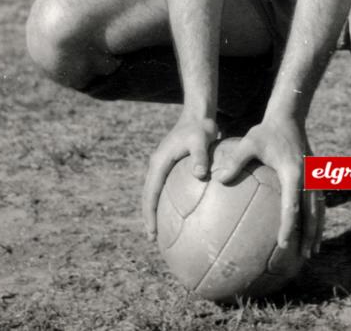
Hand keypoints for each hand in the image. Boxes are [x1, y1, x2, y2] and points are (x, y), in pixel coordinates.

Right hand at [142, 110, 217, 241]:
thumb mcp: (202, 139)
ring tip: (162, 230)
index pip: (151, 193)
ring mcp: (163, 164)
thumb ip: (200, 156)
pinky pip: (166, 187)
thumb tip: (200, 175)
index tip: (152, 232)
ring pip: (155, 192)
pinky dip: (167, 201)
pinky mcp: (171, 165)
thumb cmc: (201, 126)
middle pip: (149, 195)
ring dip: (156, 210)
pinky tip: (179, 213)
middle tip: (153, 238)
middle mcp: (157, 164)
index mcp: (160, 162)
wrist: (198, 113)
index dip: (149, 214)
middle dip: (149, 217)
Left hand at [213, 117, 324, 259]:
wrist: (289, 115)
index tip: (283, 244)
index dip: (289, 226)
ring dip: (317, 229)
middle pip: (312, 212)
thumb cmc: (266, 130)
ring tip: (313, 249)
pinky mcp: (314, 174)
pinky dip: (317, 216)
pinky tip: (312, 227)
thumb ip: (235, 161)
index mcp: (292, 173)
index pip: (292, 205)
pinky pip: (318, 200)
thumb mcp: (249, 142)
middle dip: (309, 235)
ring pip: (319, 208)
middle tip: (304, 256)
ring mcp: (313, 175)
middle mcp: (307, 176)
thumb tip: (217, 179)